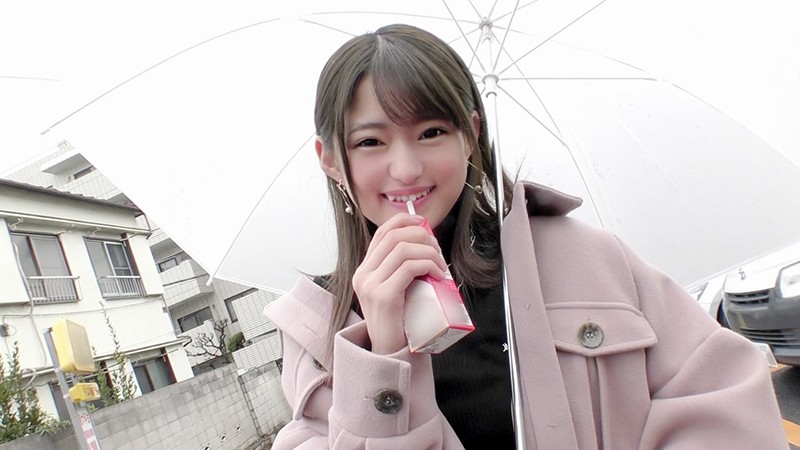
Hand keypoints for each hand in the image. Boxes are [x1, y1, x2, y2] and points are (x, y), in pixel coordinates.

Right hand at [352, 213, 447, 354]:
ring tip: (439, 266)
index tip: (423, 223)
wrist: (388, 353)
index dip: (404, 221)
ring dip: (429, 252)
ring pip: (404, 249)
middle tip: (437, 250)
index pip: (382, 233)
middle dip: (421, 236)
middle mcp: (363, 275)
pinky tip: (437, 275)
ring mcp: (371, 285)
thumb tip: (426, 247)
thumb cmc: (398, 323)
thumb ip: (400, 271)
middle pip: (394, 237)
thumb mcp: (394, 291)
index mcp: (364, 270)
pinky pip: (410, 267)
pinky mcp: (384, 296)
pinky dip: (428, 265)